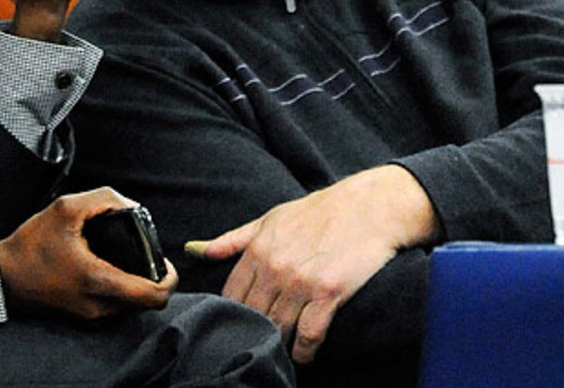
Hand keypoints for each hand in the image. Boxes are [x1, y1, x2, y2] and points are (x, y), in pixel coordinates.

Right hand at [0, 187, 176, 319]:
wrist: (1, 276)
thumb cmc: (30, 245)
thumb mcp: (65, 209)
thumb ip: (103, 199)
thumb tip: (131, 206)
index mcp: (99, 282)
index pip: (154, 296)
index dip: (170, 279)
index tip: (166, 263)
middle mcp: (98, 307)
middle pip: (146, 302)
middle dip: (154, 279)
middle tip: (146, 255)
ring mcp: (90, 316)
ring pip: (130, 306)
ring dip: (136, 285)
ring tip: (126, 259)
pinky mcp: (81, 318)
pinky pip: (113, 307)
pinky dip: (119, 290)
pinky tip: (107, 268)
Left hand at [193, 166, 440, 362]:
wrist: (368, 208)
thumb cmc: (318, 213)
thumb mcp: (270, 220)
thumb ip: (233, 240)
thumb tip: (195, 250)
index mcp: (257, 250)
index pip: (232, 294)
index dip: (232, 313)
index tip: (236, 325)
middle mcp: (275, 268)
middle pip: (254, 315)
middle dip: (254, 332)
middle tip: (257, 345)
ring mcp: (301, 282)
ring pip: (279, 328)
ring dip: (279, 345)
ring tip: (279, 353)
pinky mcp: (329, 293)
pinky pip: (310, 334)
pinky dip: (305, 351)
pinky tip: (304, 355)